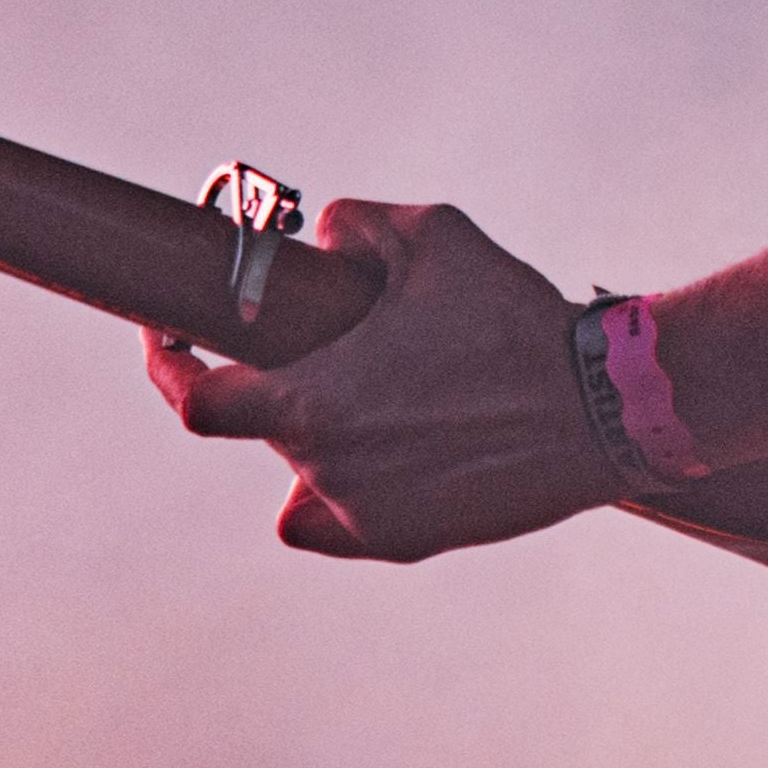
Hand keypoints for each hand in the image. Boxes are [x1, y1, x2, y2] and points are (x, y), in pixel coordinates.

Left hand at [141, 198, 622, 562]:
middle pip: (261, 426)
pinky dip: (345, 491)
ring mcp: (365, 518)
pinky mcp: (408, 542)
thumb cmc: (511, 318)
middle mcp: (326, 473)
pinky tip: (371, 455)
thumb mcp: (430, 235)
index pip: (193, 401)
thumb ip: (353, 224)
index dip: (167, 363)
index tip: (168, 333)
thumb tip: (318, 235)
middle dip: (281, 376)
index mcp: (310, 404)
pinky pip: (341, 523)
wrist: (600, 407)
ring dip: (318, 432)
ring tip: (375, 390)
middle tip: (325, 337)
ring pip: (303, 476)